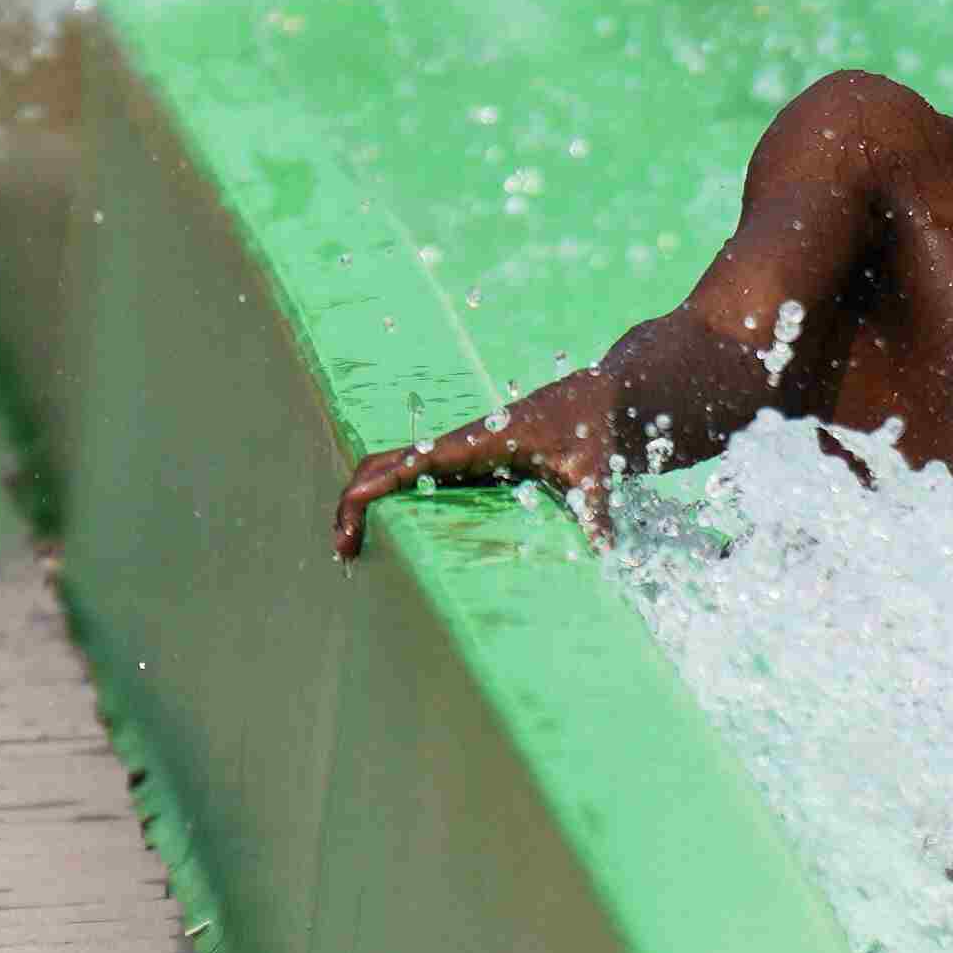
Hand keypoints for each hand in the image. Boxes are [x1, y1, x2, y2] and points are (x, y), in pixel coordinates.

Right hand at [331, 396, 610, 556]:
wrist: (608, 399)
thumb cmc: (598, 428)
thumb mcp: (597, 472)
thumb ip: (597, 510)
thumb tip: (609, 552)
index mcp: (482, 440)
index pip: (417, 459)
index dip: (380, 480)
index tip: (352, 504)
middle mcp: (463, 444)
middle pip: (389, 462)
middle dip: (357, 498)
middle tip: (343, 547)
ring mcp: (463, 454)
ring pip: (397, 469)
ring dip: (366, 501)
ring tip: (350, 548)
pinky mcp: (472, 464)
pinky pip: (418, 479)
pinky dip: (390, 499)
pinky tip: (387, 535)